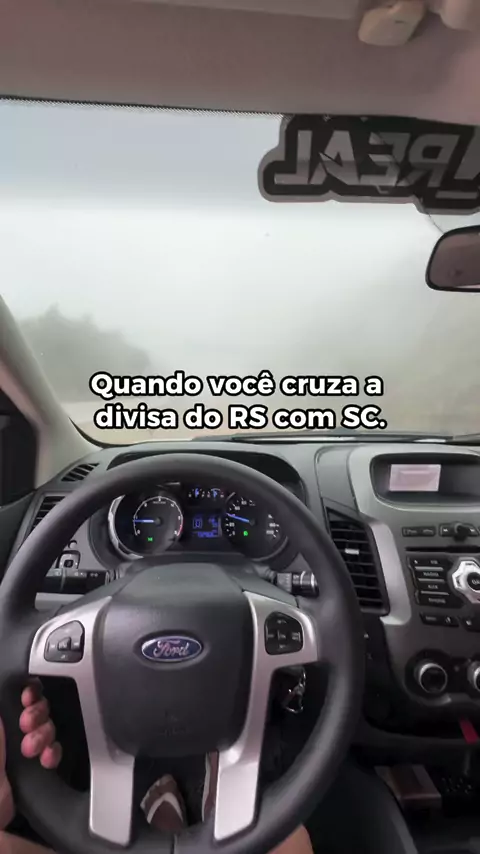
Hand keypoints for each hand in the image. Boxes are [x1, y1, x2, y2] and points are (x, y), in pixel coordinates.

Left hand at [0, 681, 61, 829]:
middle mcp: (11, 734)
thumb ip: (1, 718)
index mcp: (2, 725)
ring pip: (46, 728)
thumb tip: (9, 690)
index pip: (16, 697)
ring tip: (34, 748)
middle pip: (35, 709)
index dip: (27, 693)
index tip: (28, 697)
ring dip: (45, 735)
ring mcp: (22, 750)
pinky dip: (53, 752)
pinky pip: (53, 750)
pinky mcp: (36, 767)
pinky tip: (46, 759)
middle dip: (36, 716)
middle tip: (27, 724)